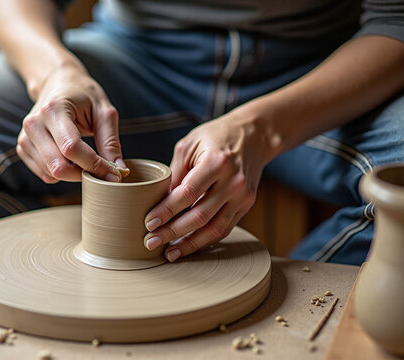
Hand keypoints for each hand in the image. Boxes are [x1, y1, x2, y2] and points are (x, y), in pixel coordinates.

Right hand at [16, 65, 125, 182]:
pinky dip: (61, 173)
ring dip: (73, 175)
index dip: (95, 165)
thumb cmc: (83, 94)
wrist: (57, 83)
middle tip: (101, 171)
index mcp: (53, 109)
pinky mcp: (23, 147)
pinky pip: (44, 174)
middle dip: (83, 174)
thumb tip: (118, 169)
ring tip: (87, 161)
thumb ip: (110, 141)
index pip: (72, 148)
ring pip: (50, 174)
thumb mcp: (103, 111)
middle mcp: (34, 124)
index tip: (113, 174)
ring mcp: (25, 136)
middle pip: (58, 166)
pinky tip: (71, 159)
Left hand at [143, 108, 278, 261]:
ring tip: (169, 253)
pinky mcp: (247, 205)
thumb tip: (157, 202)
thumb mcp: (189, 145)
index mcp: (216, 162)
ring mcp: (243, 196)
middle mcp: (233, 181)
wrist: (254, 135)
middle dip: (172, 232)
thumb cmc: (216, 137)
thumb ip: (174, 173)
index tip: (149, 223)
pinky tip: (188, 246)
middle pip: (199, 216)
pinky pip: (224, 228)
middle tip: (150, 241)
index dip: (167, 211)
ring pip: (214, 229)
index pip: (187, 193)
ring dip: (189, 244)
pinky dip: (205, 240)